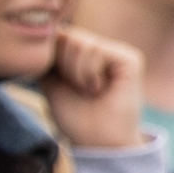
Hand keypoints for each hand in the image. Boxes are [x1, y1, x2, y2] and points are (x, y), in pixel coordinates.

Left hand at [39, 26, 150, 151]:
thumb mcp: (50, 81)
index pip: (57, 36)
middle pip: (67, 36)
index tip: (60, 83)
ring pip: (80, 42)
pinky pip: (97, 50)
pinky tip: (99, 88)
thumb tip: (44, 32)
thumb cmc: (74, 116)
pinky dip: (89, 72)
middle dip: (63, 67)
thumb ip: (48, 56)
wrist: (96, 140)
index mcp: (83, 54)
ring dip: (76, 73)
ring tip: (89, 90)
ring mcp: (117, 52)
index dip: (51, 60)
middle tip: (77, 88)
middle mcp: (101, 49)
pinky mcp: (130, 59)